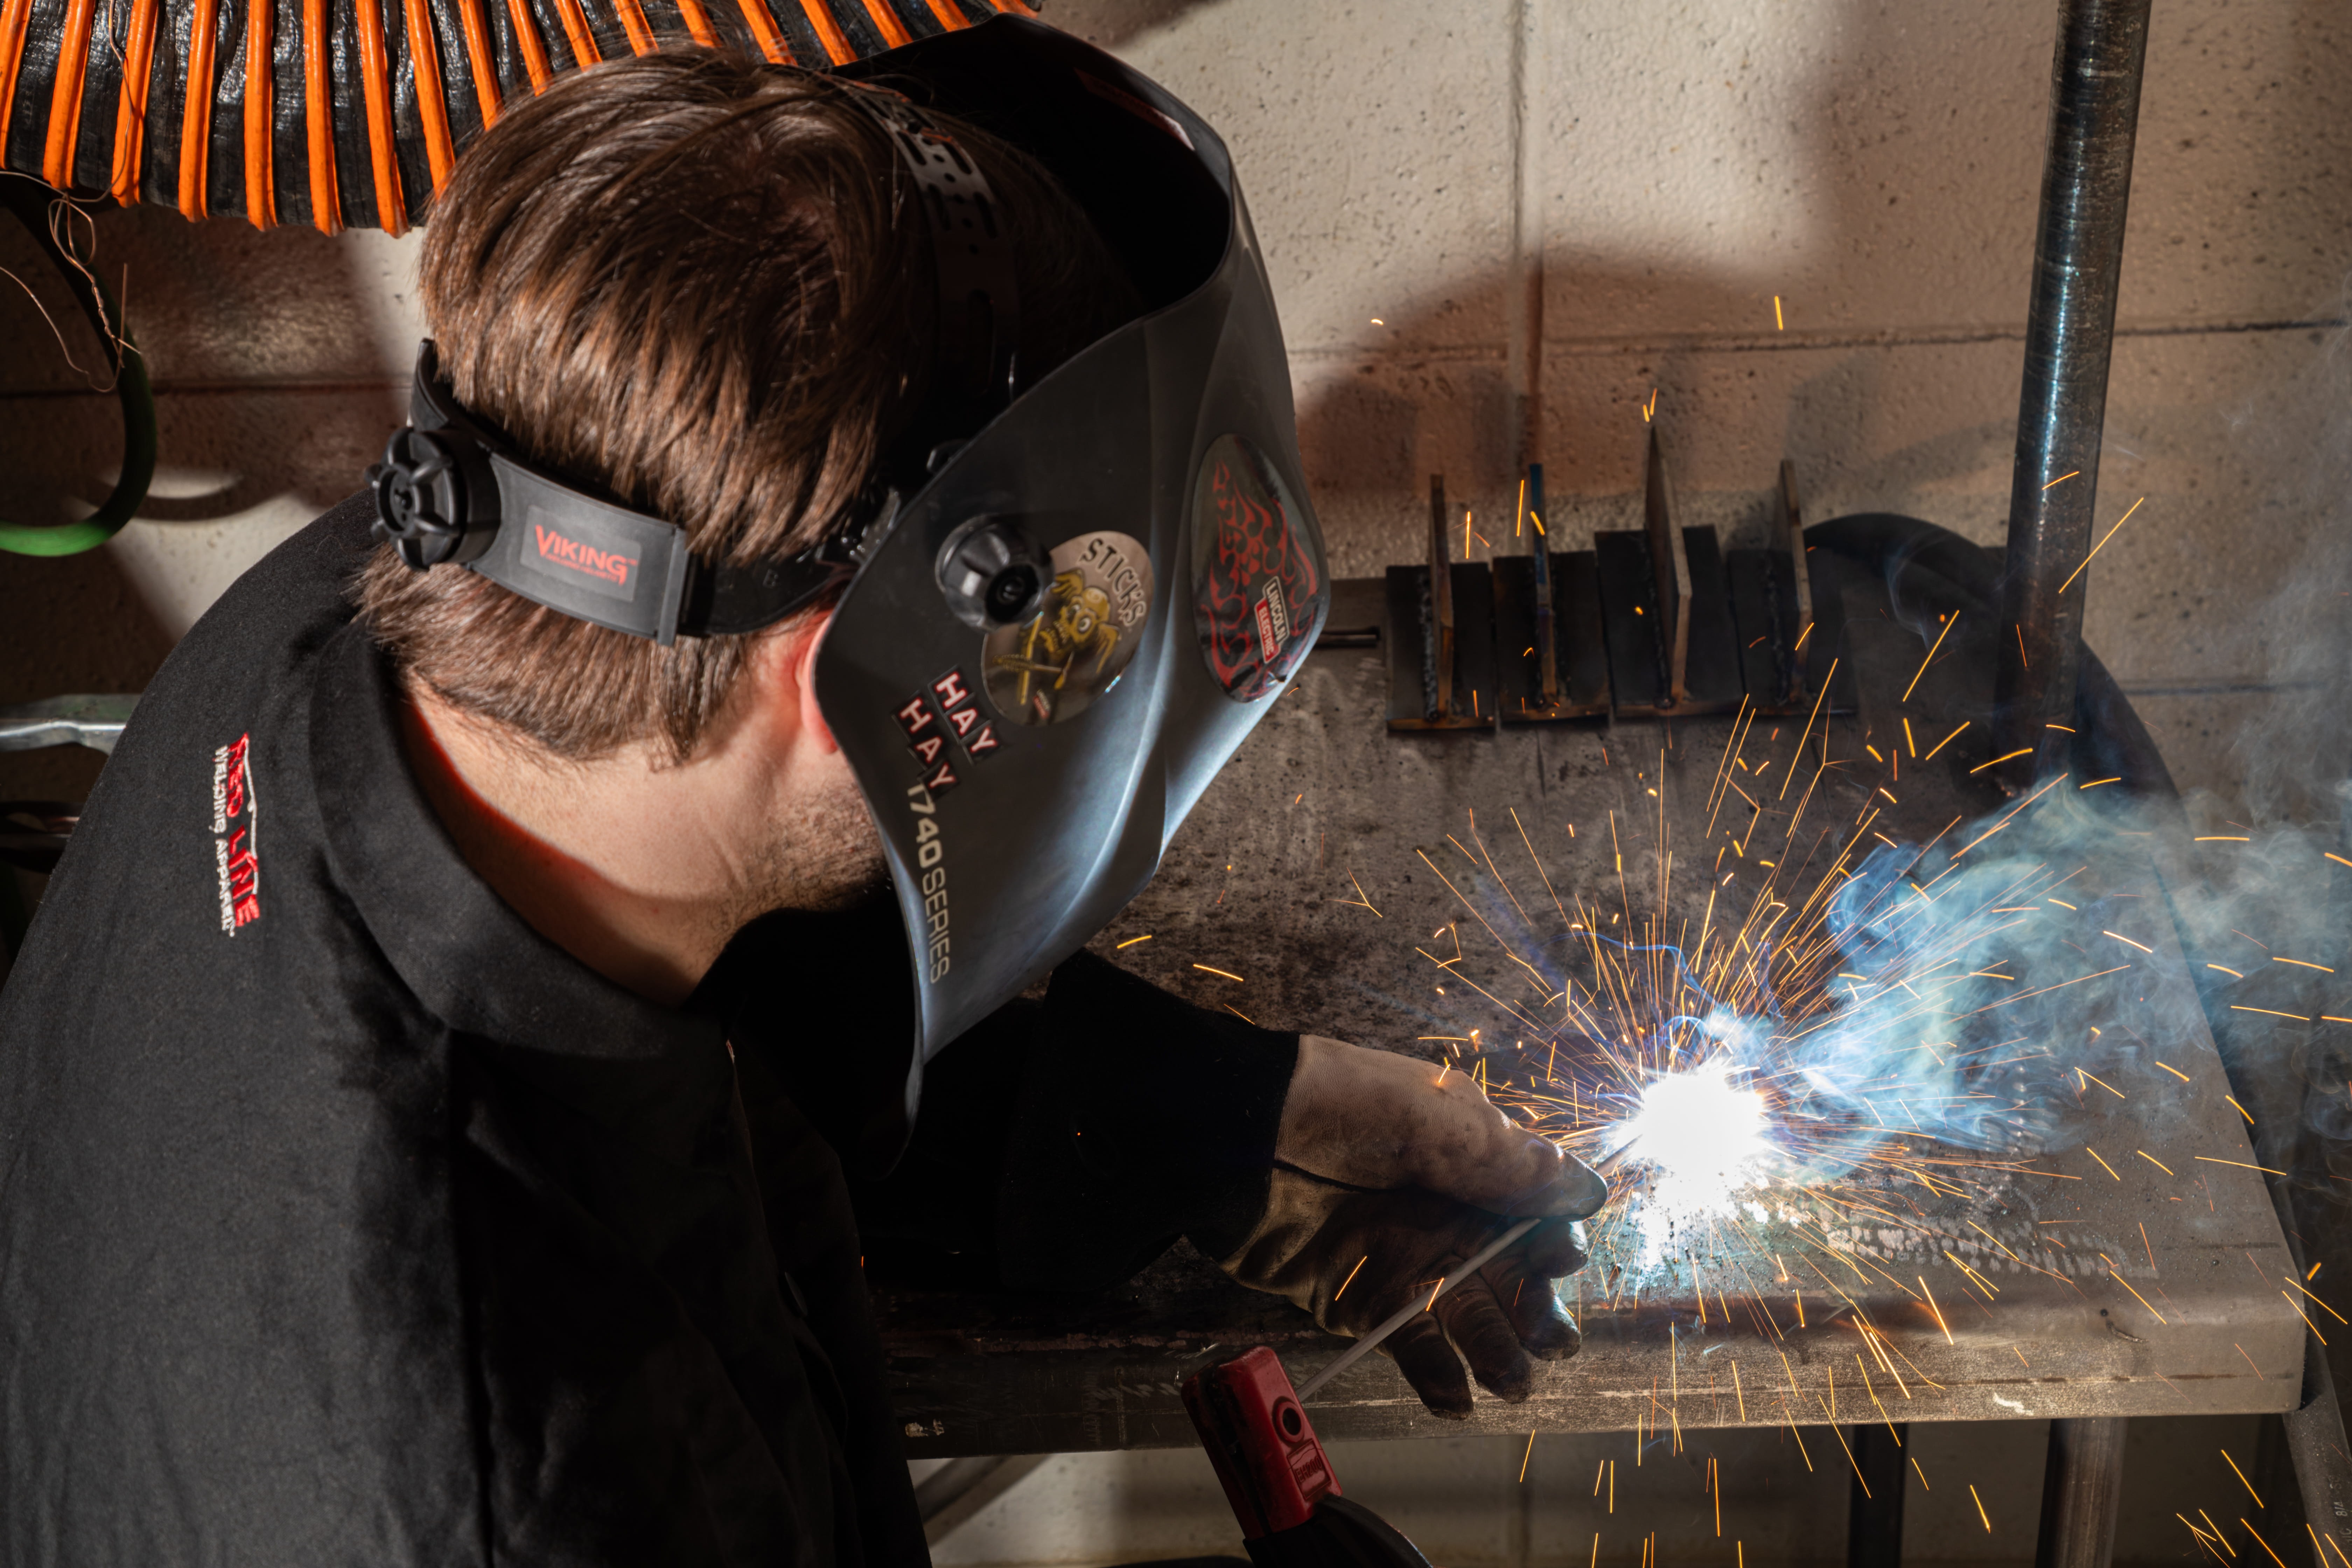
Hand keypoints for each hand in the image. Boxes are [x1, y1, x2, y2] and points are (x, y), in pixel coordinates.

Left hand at [1208, 1037, 1607, 1416]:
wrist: (1238, 1139)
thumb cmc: (1342, 1110)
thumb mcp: (1437, 1121)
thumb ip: (1510, 1165)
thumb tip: (1589, 1190)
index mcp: (1472, 1164)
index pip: (1537, 1215)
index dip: (1556, 1244)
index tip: (1559, 1260)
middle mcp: (1446, 1216)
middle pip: (1512, 1278)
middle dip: (1538, 1313)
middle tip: (1549, 1340)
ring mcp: (1405, 1261)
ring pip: (1469, 1319)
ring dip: (1498, 1354)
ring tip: (1512, 1380)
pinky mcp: (1359, 1300)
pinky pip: (1410, 1346)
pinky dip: (1436, 1376)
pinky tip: (1455, 1396)